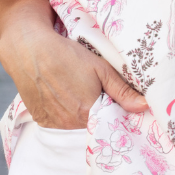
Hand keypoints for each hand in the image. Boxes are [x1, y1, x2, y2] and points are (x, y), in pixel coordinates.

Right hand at [0, 20, 147, 128]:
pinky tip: (65, 94)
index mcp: (87, 112)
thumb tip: (145, 106)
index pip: (110, 121)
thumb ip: (123, 91)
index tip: (120, 100)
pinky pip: (60, 121)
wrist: (30, 51)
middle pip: (93, 122)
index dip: (117, 111)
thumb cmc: (68, 57)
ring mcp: (52, 123)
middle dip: (100, 110)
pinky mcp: (40, 120)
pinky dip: (66, 112)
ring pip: (77, 123)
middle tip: (99, 90)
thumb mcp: (101, 69)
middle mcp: (69, 123)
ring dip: (83, 111)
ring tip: (80, 89)